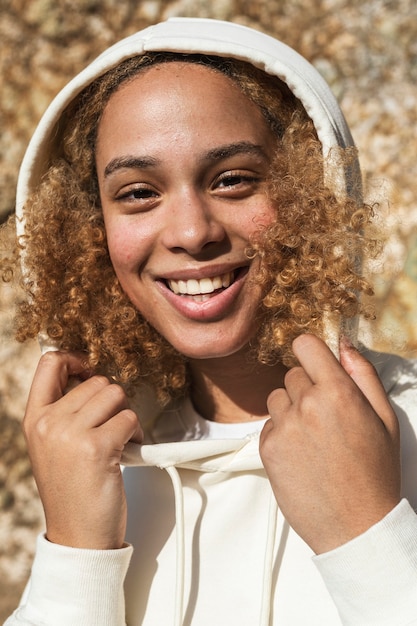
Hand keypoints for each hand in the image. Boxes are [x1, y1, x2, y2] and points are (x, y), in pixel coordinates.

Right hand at [23, 351, 142, 548]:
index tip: (90, 372)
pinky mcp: (97, 447)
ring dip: (126, 415)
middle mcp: (48, 422)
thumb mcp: (54, 445)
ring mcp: (70, 434)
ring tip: (119, 441)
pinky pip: (129, 418)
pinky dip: (137, 434)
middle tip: (111, 428)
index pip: (50, 363)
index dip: (76, 359)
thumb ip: (65, 410)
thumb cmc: (72, 490)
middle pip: (97, 380)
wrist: (78, 537)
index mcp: (34, 419)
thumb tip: (90, 373)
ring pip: (116, 394)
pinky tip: (127, 453)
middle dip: (113, 402)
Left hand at [259, 334, 400, 553]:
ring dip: (291, 410)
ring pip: (276, 398)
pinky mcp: (268, 448)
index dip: (310, 353)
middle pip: (292, 374)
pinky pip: (267, 425)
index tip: (315, 364)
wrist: (356, 526)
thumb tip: (343, 343)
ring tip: (314, 438)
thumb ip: (363, 374)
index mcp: (338, 392)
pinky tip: (302, 455)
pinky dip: (281, 435)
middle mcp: (307, 404)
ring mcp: (284, 427)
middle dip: (307, 389)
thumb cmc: (375, 473)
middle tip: (326, 418)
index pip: (305, 345)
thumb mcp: (385, 418)